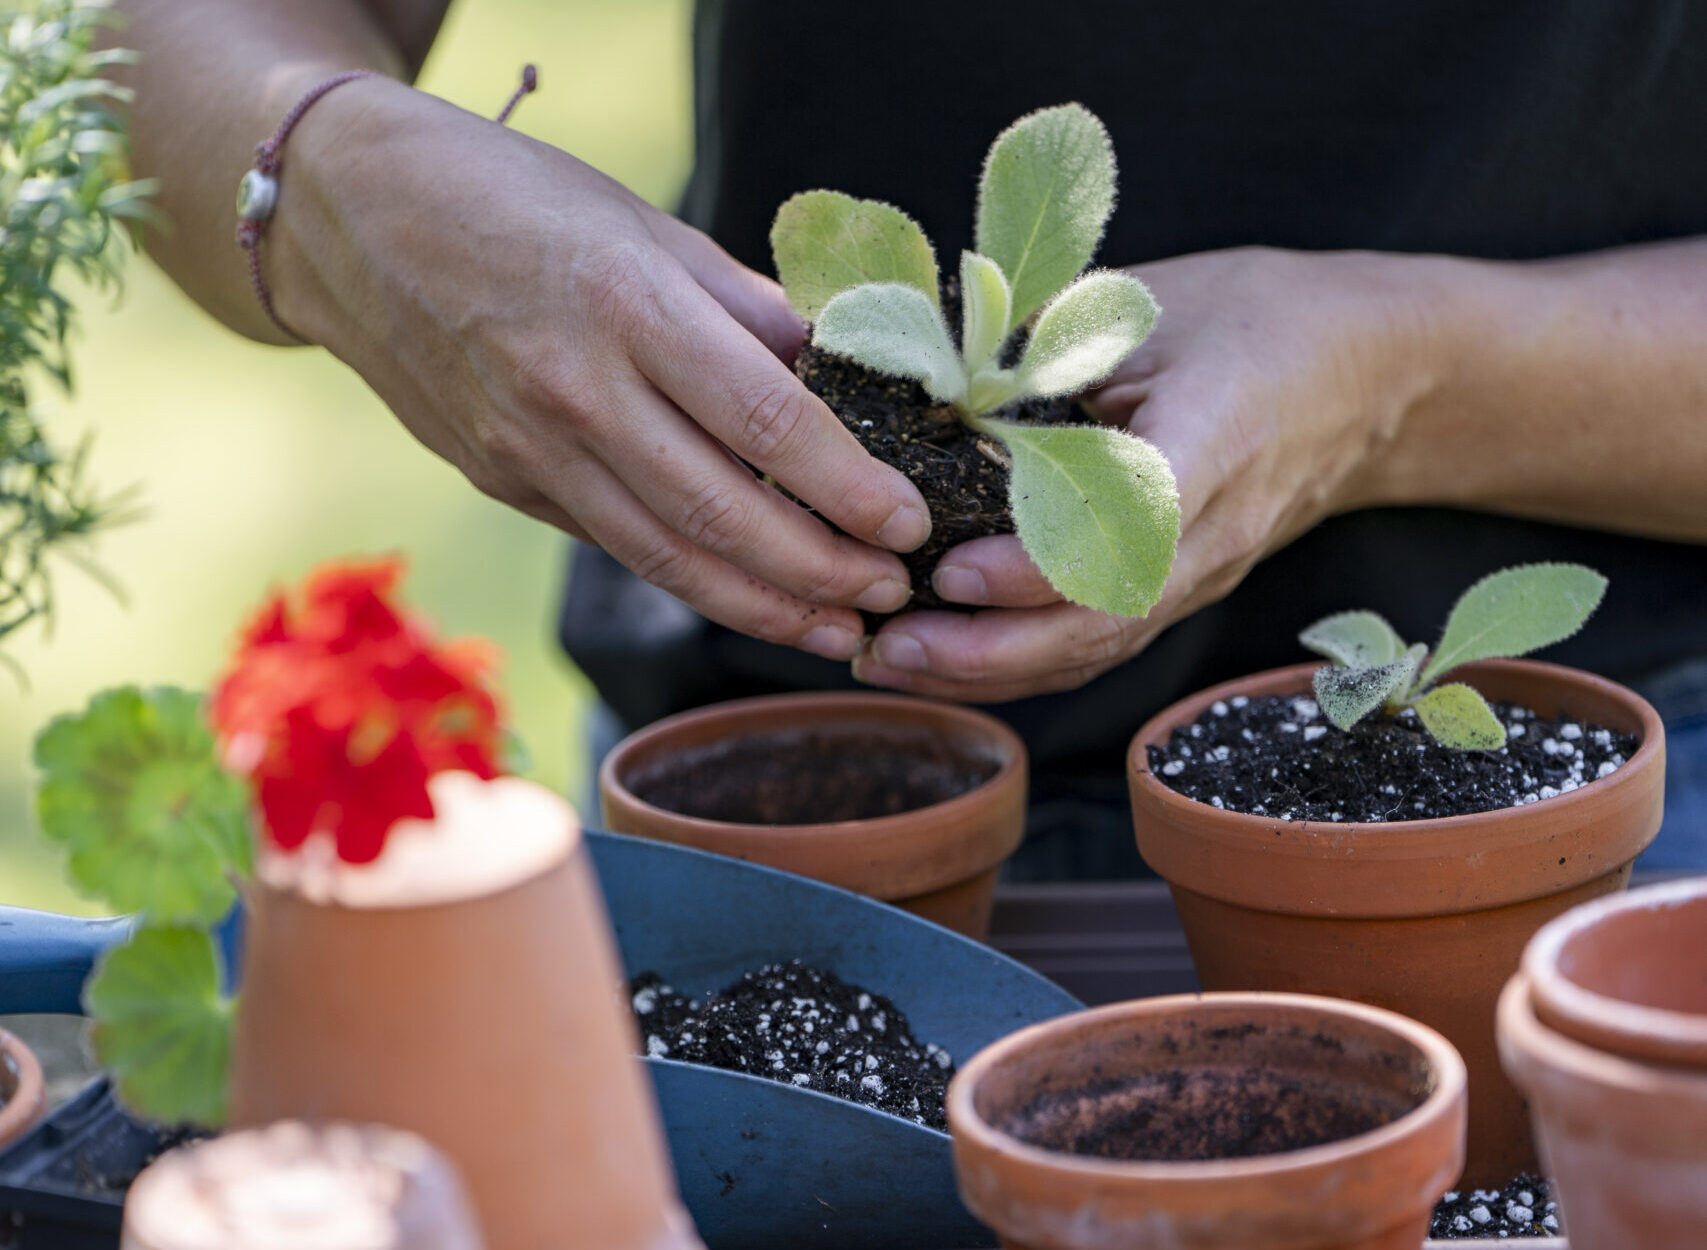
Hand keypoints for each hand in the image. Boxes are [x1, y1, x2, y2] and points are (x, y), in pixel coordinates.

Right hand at [270, 78, 930, 661]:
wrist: (346, 218)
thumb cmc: (514, 199)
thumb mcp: (644, 224)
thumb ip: (745, 307)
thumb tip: (844, 370)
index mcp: (625, 303)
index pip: (764, 418)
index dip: (845, 485)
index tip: (909, 523)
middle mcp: (573, 389)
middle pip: (720, 510)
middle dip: (821, 570)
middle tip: (892, 594)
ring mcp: (528, 448)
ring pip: (666, 554)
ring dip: (765, 606)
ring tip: (840, 630)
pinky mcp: (503, 483)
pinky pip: (617, 544)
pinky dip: (695, 582)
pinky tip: (753, 599)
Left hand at [854, 246, 1431, 701]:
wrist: (1369, 377)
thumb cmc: (1256, 320)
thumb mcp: (1158, 303)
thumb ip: (1056, 339)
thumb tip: (929, 368)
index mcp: (1219, 437)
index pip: (1131, 529)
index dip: (1043, 565)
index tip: (958, 571)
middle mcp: (1215, 529)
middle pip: (1107, 619)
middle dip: (993, 646)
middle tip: (893, 643)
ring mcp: (1203, 573)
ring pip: (1099, 648)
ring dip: (993, 670)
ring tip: (891, 663)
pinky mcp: (1184, 590)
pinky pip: (1101, 643)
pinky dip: (1021, 664)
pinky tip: (945, 663)